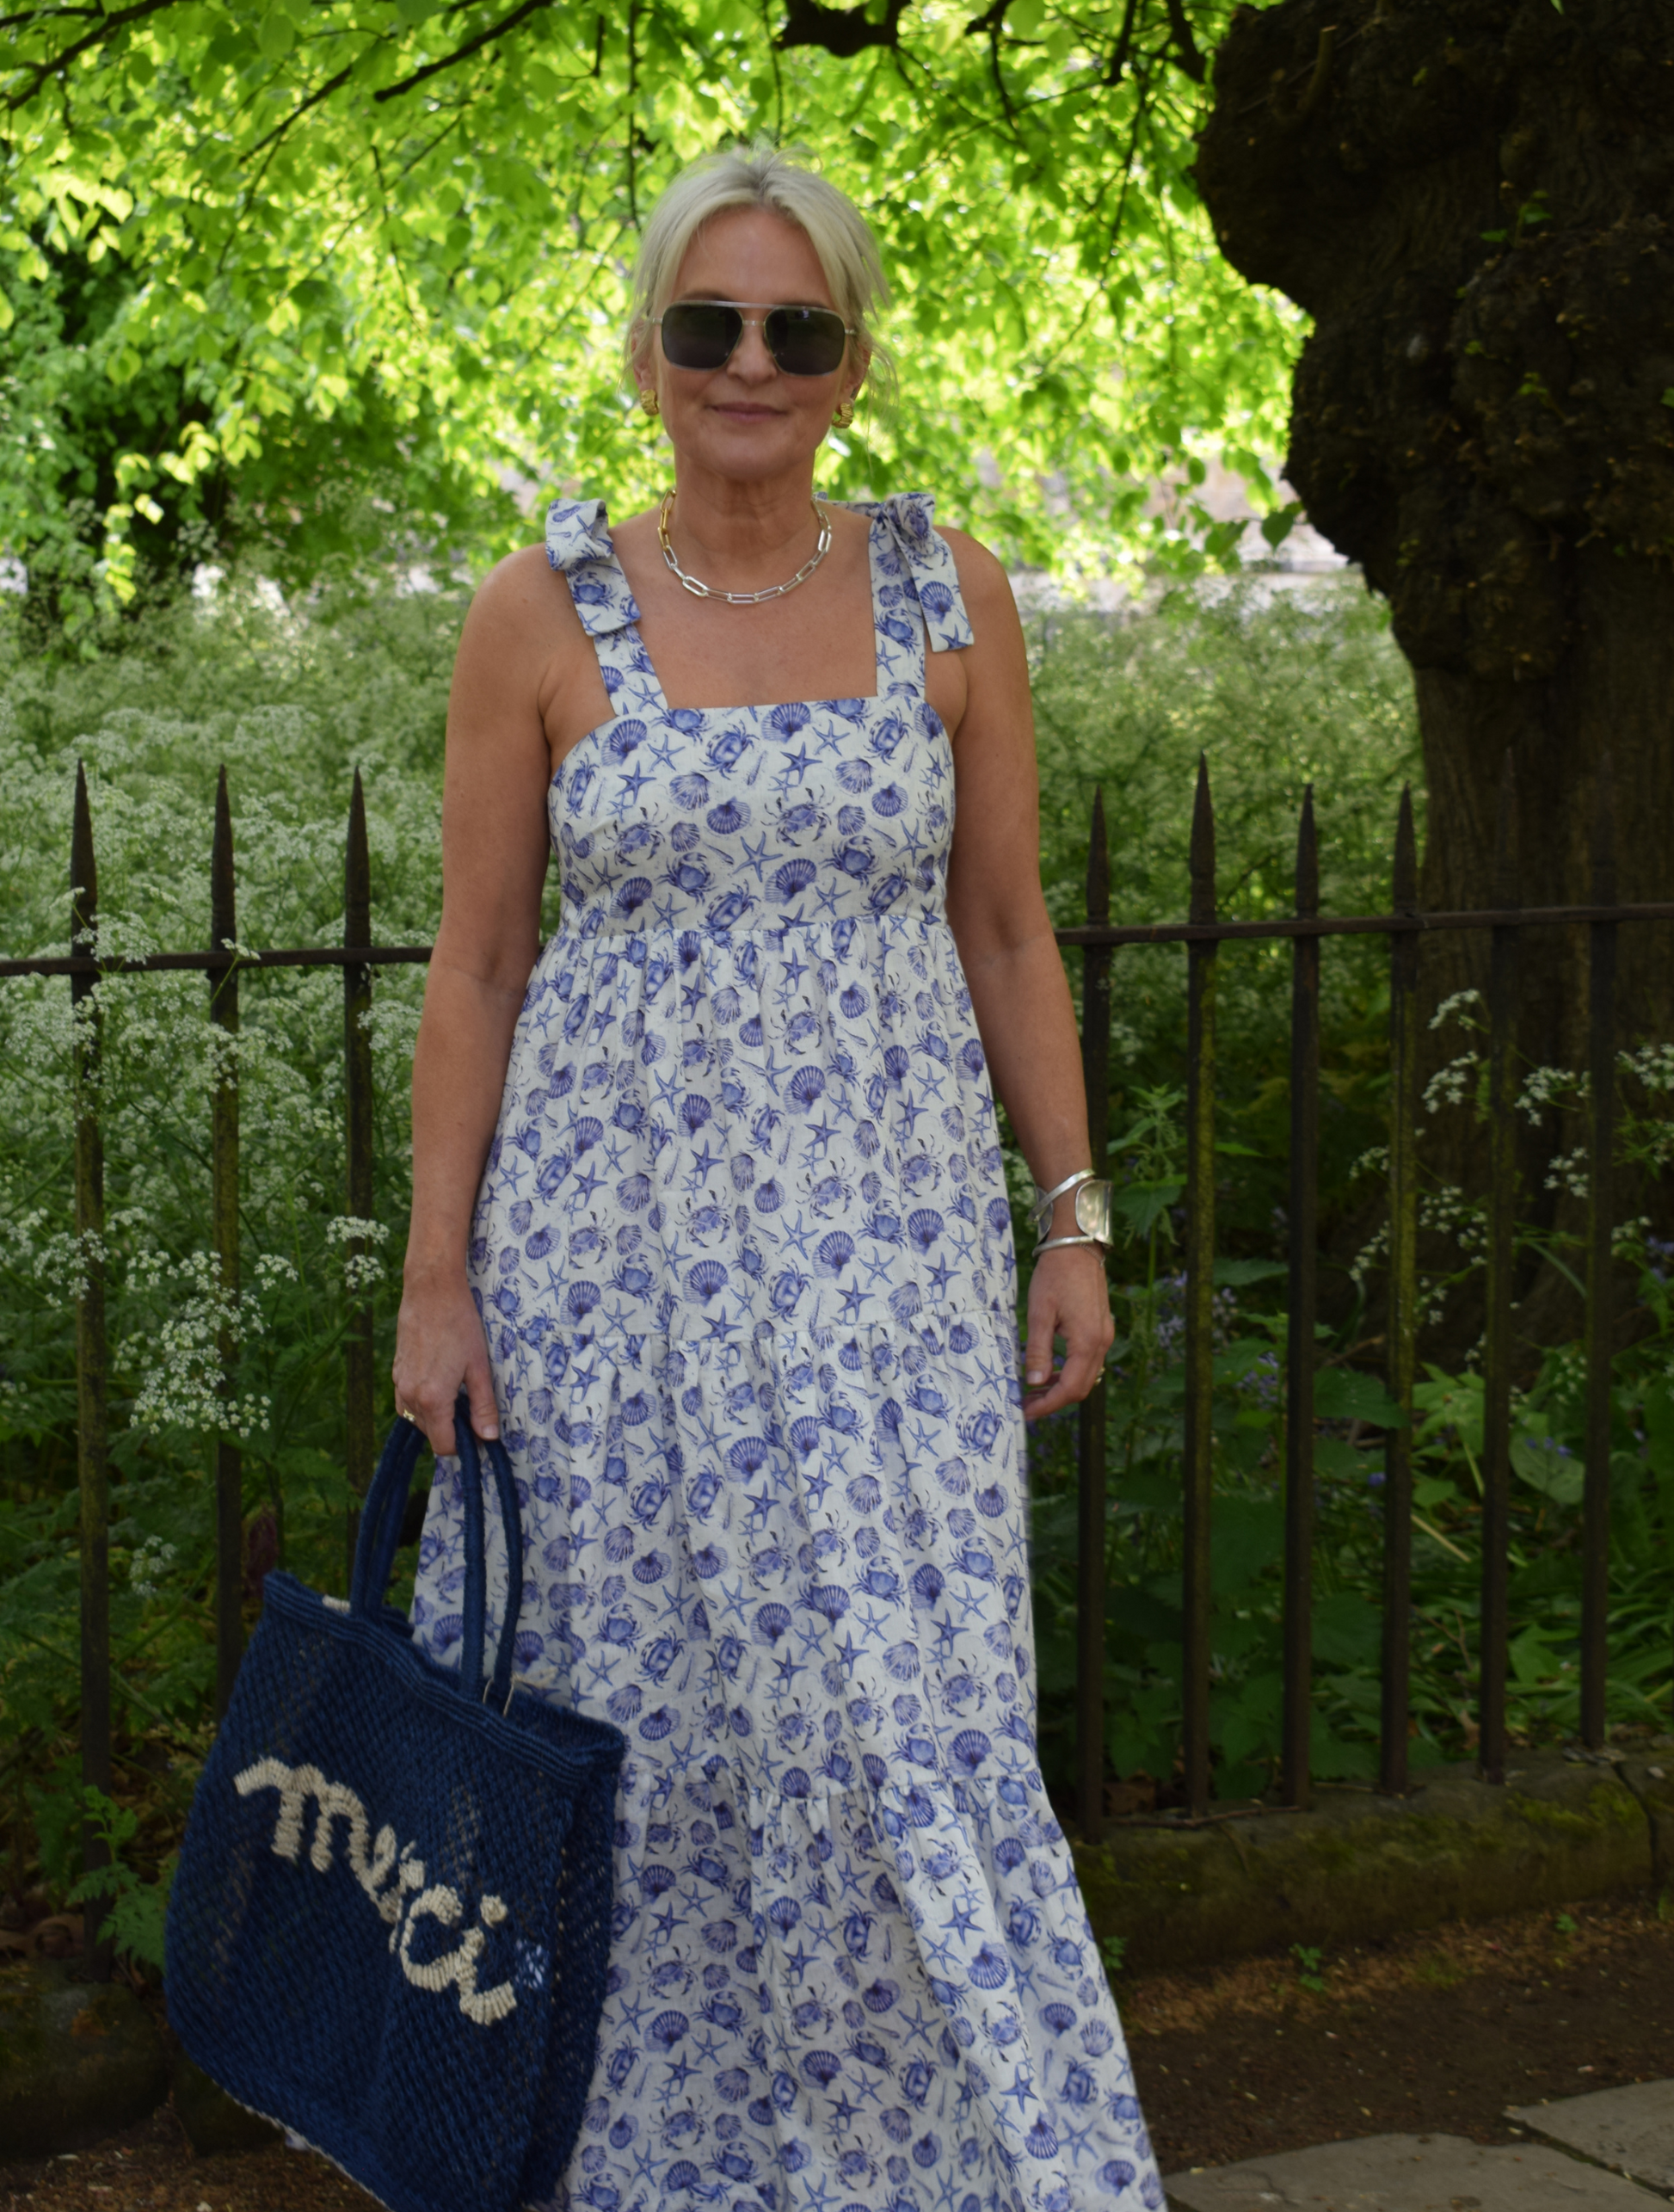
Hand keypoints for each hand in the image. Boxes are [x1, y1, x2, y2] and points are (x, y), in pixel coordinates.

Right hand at [392, 1264, 498, 1457]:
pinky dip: (422, 1401)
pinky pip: (406, 1401)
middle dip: (451, 1430)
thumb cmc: (459, 1325)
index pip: (443, 1445)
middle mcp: (409, 1396)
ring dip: (436, 1416)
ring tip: (457, 1390)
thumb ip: (483, 1406)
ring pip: (416, 1419)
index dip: (463, 1445)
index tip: (479, 1432)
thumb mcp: (479, 1367)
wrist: (431, 1291)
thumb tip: (488, 1438)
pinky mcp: (395, 1372)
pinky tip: (440, 1380)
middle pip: (429, 1434)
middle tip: (472, 1407)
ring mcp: (398, 1384)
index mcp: (432, 1399)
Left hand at [1021, 1244, 1112, 1421]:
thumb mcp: (1040, 1312)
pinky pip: (1088, 1361)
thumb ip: (1039, 1350)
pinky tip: (1049, 1370)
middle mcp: (1101, 1342)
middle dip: (1054, 1401)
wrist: (1077, 1246)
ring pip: (1086, 1375)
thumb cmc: (1055, 1275)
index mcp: (1087, 1341)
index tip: (1026, 1412)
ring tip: (1033, 1390)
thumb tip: (1035, 1383)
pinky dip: (1069, 1372)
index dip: (1048, 1405)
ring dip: (1061, 1387)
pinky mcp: (1101, 1328)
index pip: (1071, 1388)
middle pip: (1082, 1387)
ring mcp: (1104, 1335)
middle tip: (1026, 1404)